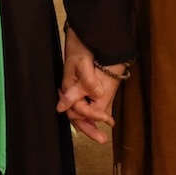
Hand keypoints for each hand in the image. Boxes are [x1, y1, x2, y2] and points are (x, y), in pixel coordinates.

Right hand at [56, 26, 122, 144]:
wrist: (82, 34)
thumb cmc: (81, 47)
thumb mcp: (83, 62)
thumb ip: (87, 81)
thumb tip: (94, 96)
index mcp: (69, 87)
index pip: (78, 109)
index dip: (92, 115)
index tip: (106, 119)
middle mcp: (71, 91)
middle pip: (76, 115)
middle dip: (89, 128)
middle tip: (102, 140)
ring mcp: (76, 90)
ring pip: (80, 113)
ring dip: (90, 124)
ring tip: (101, 136)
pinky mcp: (82, 87)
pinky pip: (86, 104)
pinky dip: (92, 114)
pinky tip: (102, 119)